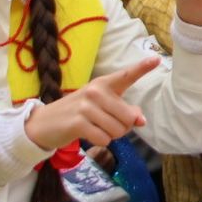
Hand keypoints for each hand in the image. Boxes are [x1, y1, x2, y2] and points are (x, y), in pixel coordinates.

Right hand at [24, 56, 157, 149]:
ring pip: (118, 130)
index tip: (157, 60)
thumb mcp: (101, 107)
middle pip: (129, 117)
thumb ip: (123, 111)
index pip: (126, 75)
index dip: (142, 68)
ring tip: (95, 128)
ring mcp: (86, 106)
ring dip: (111, 135)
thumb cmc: (79, 113)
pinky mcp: (78, 122)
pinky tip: (88, 134)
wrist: (44, 123)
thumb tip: (141, 120)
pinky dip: (100, 141)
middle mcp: (96, 91)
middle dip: (123, 128)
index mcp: (104, 84)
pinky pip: (104, 139)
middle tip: (107, 125)